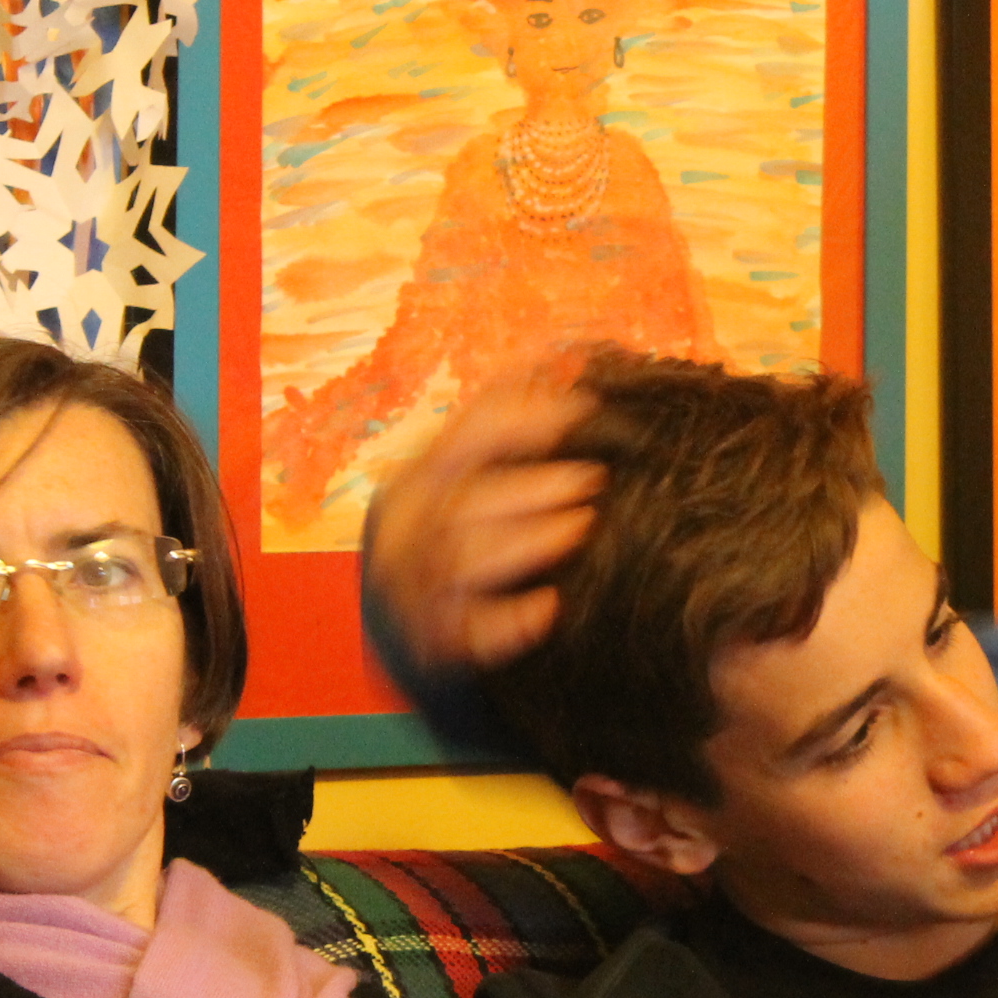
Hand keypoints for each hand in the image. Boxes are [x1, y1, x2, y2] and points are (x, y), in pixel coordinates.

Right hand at [361, 377, 602, 675]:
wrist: (412, 641)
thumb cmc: (453, 543)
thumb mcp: (459, 480)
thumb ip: (499, 427)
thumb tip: (560, 356)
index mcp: (417, 481)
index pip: (463, 438)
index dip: (520, 417)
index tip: (580, 408)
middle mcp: (406, 530)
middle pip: (460, 500)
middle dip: (528, 485)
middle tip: (591, 480)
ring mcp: (412, 587)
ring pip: (460, 557)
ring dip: (524, 540)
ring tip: (578, 528)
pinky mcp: (430, 642)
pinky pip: (466, 631)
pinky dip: (507, 622)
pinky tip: (548, 610)